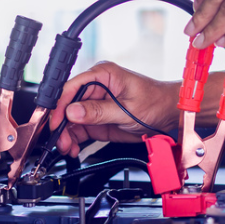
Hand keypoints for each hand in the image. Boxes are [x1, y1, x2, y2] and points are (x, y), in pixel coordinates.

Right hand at [50, 62, 177, 156]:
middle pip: (67, 105)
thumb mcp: (127, 109)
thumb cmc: (155, 102)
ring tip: (68, 147)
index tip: (56, 122)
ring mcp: (94, 104)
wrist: (168, 115)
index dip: (60, 105)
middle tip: (61, 141)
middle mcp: (95, 88)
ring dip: (66, 135)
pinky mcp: (96, 119)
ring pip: (70, 120)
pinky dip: (74, 140)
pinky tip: (73, 147)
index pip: (72, 87)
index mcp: (102, 75)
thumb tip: (73, 112)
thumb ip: (99, 111)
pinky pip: (79, 129)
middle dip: (61, 125)